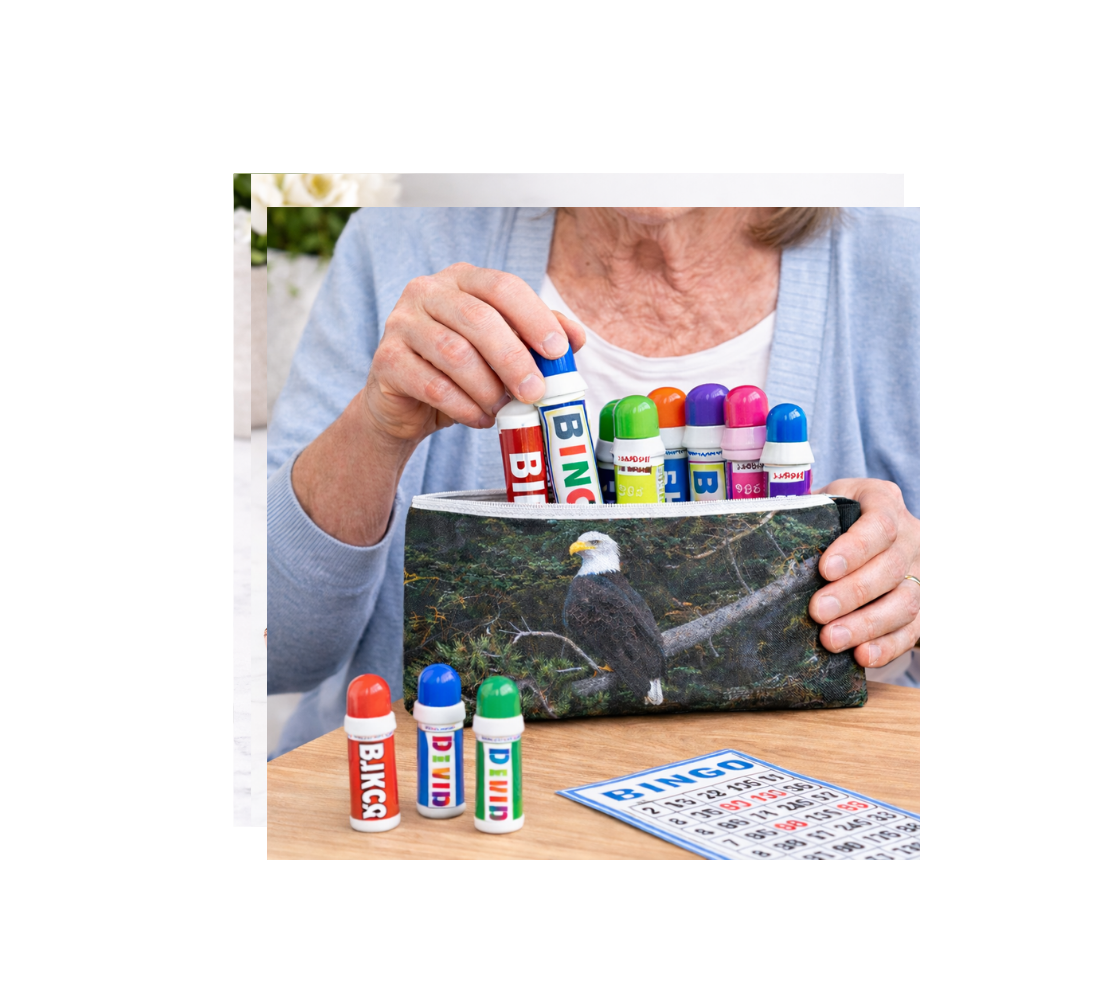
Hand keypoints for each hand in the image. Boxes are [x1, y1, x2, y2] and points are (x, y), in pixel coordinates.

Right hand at [366, 263, 585, 441]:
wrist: (406, 405)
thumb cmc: (461, 371)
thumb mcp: (501, 350)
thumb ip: (535, 337)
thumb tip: (576, 337)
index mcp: (462, 279)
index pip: (502, 286)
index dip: (533, 317)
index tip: (558, 350)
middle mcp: (427, 291)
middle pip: (479, 319)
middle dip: (514, 359)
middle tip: (536, 392)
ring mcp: (401, 323)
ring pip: (455, 354)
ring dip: (488, 388)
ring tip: (503, 410)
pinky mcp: (386, 360)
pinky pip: (433, 385)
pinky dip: (464, 407)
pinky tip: (480, 419)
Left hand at [809, 479, 919, 669]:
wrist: (863, 531)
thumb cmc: (832, 517)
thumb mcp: (821, 503)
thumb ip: (803, 515)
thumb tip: (760, 535)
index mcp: (883, 503)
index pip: (878, 525)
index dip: (854, 549)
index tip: (825, 569)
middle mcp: (908, 537)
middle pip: (890, 567)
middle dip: (852, 593)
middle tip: (818, 611)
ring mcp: (917, 573)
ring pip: (904, 602)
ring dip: (866, 625)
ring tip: (830, 638)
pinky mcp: (918, 606)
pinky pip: (910, 630)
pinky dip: (886, 647)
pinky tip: (861, 656)